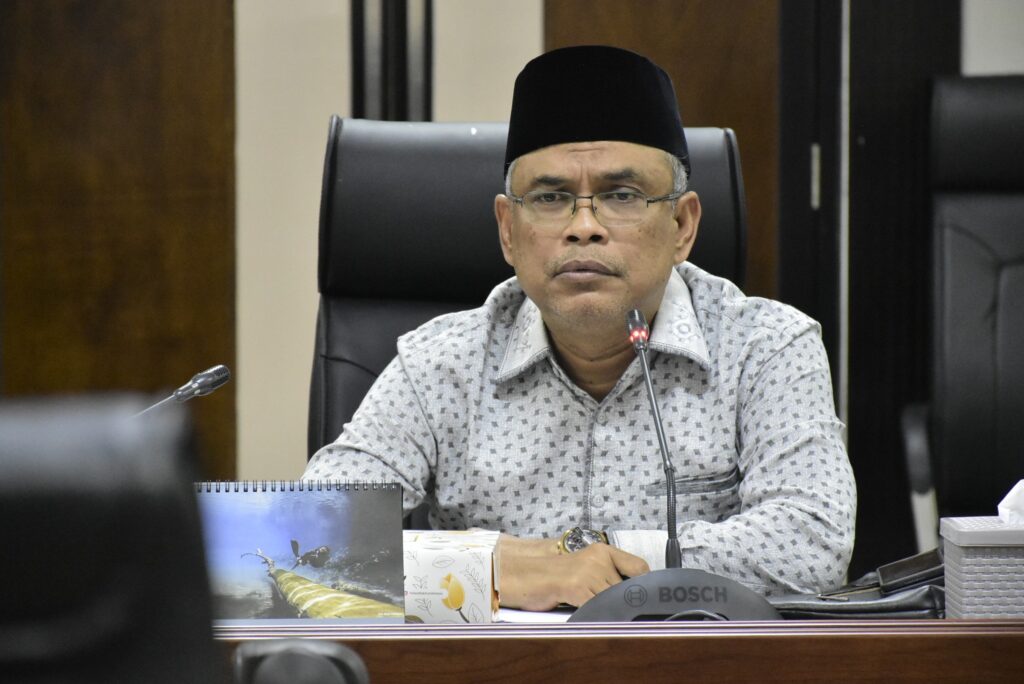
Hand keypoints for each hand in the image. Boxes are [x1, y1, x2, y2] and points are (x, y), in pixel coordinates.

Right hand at [497, 534, 649, 610]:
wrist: (525, 575)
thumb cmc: (555, 577)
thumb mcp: (585, 569)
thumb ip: (607, 577)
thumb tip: (633, 596)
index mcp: (603, 551)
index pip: (639, 567)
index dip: (644, 586)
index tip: (643, 599)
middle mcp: (599, 558)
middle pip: (627, 589)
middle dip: (621, 603)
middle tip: (613, 611)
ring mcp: (588, 571)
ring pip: (613, 600)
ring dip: (607, 611)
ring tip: (591, 610)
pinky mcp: (577, 586)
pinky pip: (597, 607)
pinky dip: (595, 615)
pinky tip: (584, 614)